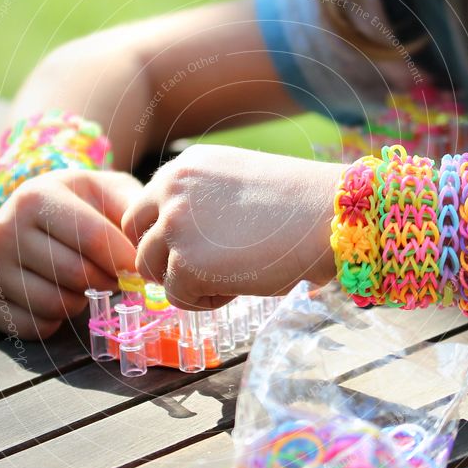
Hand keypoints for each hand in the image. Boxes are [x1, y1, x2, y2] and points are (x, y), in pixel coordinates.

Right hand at [0, 168, 141, 339]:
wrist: (35, 215)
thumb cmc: (83, 205)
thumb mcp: (110, 191)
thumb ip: (133, 211)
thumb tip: (144, 250)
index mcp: (36, 196)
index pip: (92, 238)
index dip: (124, 259)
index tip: (139, 268)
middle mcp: (4, 228)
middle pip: (77, 274)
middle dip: (107, 281)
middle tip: (113, 275)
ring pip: (56, 304)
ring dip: (82, 301)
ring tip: (84, 282)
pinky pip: (35, 327)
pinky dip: (56, 321)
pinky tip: (60, 295)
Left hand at [120, 144, 339, 309]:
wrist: (330, 217)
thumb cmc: (298, 206)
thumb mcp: (235, 186)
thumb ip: (199, 204)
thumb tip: (176, 242)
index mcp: (183, 167)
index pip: (146, 208)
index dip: (166, 236)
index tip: (196, 250)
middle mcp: (169, 189)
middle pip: (137, 238)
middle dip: (163, 259)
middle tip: (203, 270)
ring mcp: (174, 225)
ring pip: (151, 270)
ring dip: (185, 280)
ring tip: (230, 275)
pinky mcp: (185, 263)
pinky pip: (178, 296)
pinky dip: (205, 300)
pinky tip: (239, 285)